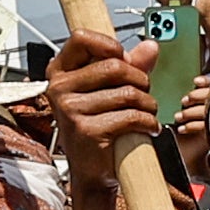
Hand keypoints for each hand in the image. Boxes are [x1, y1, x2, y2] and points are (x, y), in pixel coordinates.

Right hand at [44, 28, 156, 202]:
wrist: (92, 172)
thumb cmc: (99, 127)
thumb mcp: (110, 90)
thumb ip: (129, 65)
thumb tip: (151, 46)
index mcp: (60, 72)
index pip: (81, 38)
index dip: (109, 44)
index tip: (123, 58)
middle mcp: (59, 88)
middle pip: (114, 66)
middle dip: (140, 80)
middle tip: (144, 94)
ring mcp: (69, 109)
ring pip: (128, 93)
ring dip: (148, 104)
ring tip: (147, 114)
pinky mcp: (86, 130)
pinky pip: (131, 116)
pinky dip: (148, 122)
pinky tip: (148, 128)